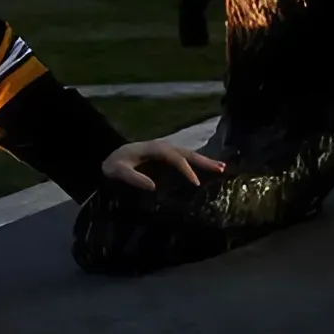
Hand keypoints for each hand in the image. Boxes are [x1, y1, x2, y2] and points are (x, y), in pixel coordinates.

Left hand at [102, 138, 226, 191]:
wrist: (111, 157)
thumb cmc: (114, 165)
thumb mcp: (118, 171)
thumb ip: (133, 178)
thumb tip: (154, 187)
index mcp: (154, 148)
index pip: (174, 157)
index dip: (186, 169)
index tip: (196, 183)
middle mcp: (163, 146)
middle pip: (187, 153)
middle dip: (204, 161)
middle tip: (221, 169)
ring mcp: (167, 150)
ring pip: (189, 155)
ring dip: (205, 161)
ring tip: (222, 168)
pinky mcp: (167, 157)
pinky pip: (185, 159)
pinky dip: (198, 163)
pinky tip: (209, 168)